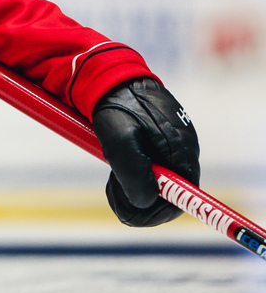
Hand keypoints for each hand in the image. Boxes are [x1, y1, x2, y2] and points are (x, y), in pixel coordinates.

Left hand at [91, 77, 199, 226]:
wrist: (110, 79)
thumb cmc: (117, 106)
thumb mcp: (120, 140)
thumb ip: (134, 172)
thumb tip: (145, 202)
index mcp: (181, 154)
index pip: (182, 200)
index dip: (156, 213)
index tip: (129, 211)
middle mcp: (183, 156)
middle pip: (168, 199)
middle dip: (139, 201)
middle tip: (112, 187)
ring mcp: (172, 152)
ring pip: (155, 189)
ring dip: (132, 189)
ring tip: (112, 174)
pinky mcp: (158, 148)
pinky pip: (149, 174)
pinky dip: (131, 177)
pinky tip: (116, 165)